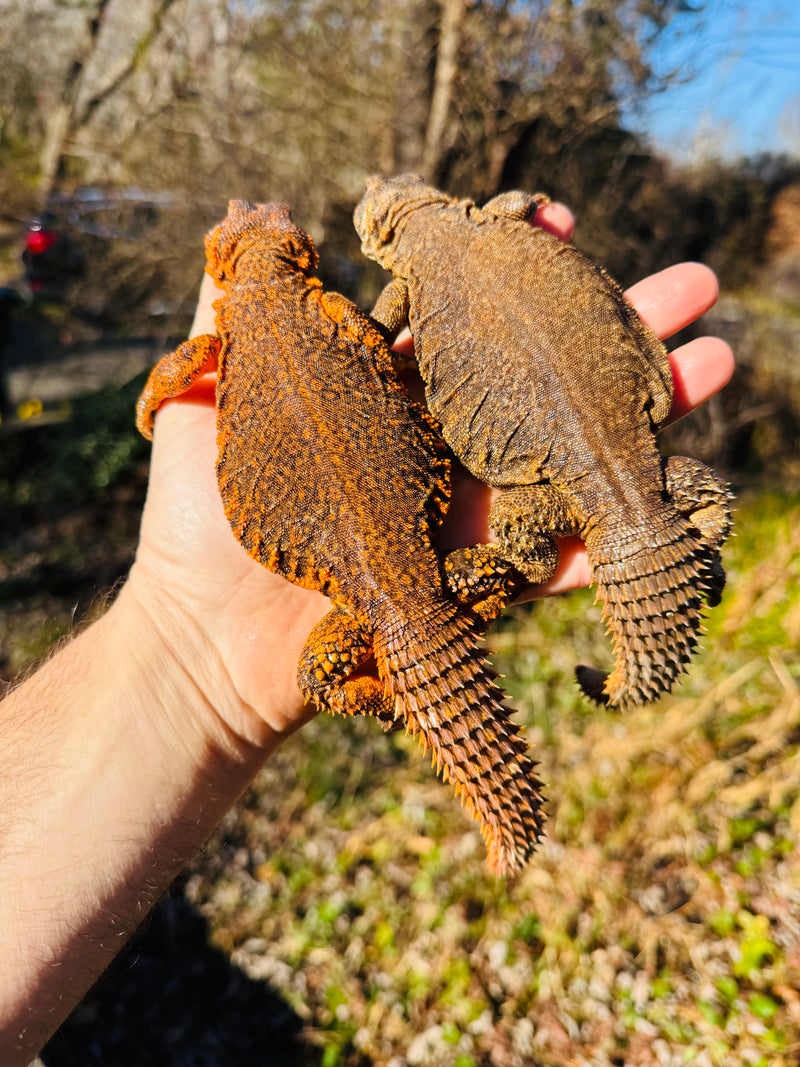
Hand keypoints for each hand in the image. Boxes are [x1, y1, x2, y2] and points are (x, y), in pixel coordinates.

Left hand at [128, 205, 732, 747]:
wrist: (208, 643)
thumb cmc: (198, 520)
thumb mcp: (207, 395)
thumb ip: (233, 310)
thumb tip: (255, 214)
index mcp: (383, 390)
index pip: (465, 314)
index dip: (512, 268)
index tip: (556, 221)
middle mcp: (440, 441)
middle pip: (540, 373)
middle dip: (615, 328)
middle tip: (694, 285)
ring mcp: (468, 509)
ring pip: (570, 451)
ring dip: (647, 411)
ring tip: (717, 359)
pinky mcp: (481, 577)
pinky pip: (561, 554)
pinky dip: (612, 527)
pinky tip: (677, 483)